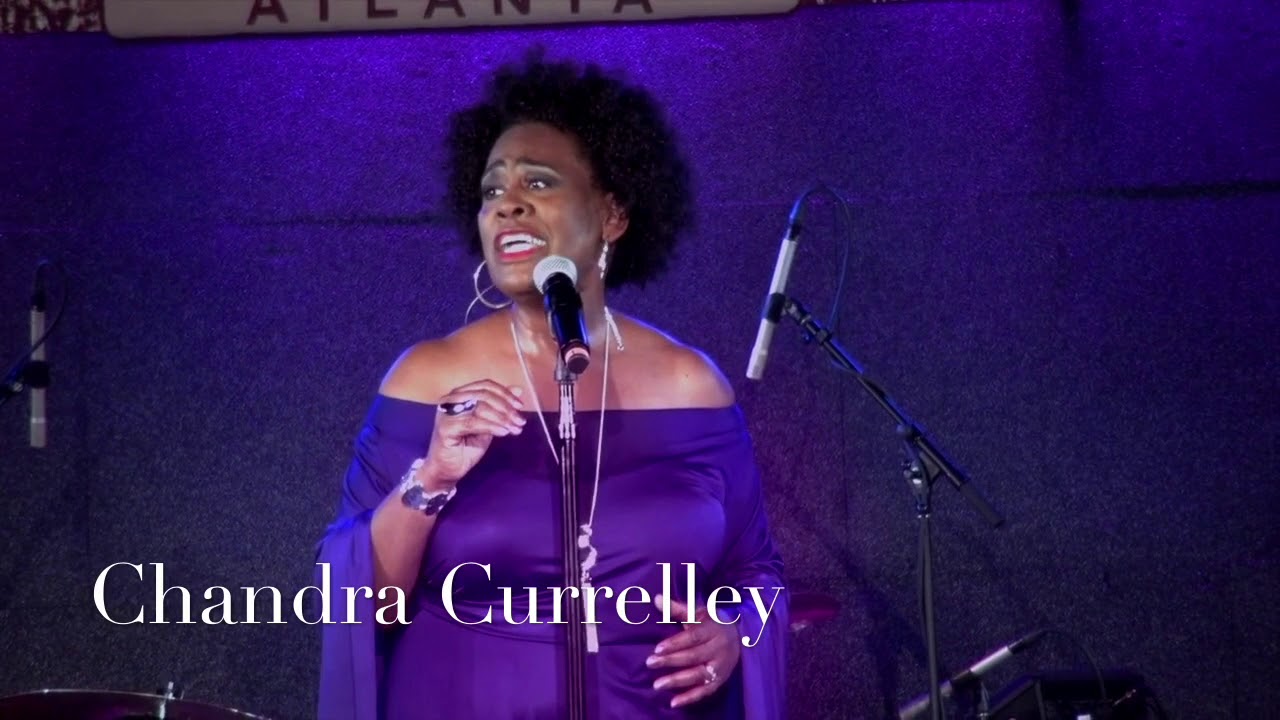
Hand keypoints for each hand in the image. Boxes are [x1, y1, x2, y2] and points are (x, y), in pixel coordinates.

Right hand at [421, 380, 525, 486]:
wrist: (446, 469)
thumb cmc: (465, 447)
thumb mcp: (488, 424)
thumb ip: (499, 407)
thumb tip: (518, 389)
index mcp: (460, 394)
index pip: (486, 385)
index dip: (505, 394)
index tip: (520, 406)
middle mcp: (451, 399)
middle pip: (484, 394)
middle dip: (506, 407)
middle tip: (520, 420)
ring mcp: (447, 412)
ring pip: (480, 407)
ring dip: (502, 418)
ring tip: (514, 428)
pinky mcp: (446, 427)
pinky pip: (473, 423)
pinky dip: (492, 427)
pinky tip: (503, 433)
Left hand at [646, 594, 740, 708]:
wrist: (739, 638)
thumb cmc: (712, 623)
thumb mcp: (699, 613)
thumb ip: (678, 609)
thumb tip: (656, 599)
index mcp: (713, 630)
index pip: (693, 637)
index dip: (676, 643)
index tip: (657, 648)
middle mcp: (718, 650)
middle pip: (693, 657)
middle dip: (671, 661)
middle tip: (650, 663)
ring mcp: (720, 667)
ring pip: (698, 676)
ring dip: (677, 681)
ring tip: (657, 685)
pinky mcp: (720, 681)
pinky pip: (705, 692)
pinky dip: (689, 698)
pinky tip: (673, 702)